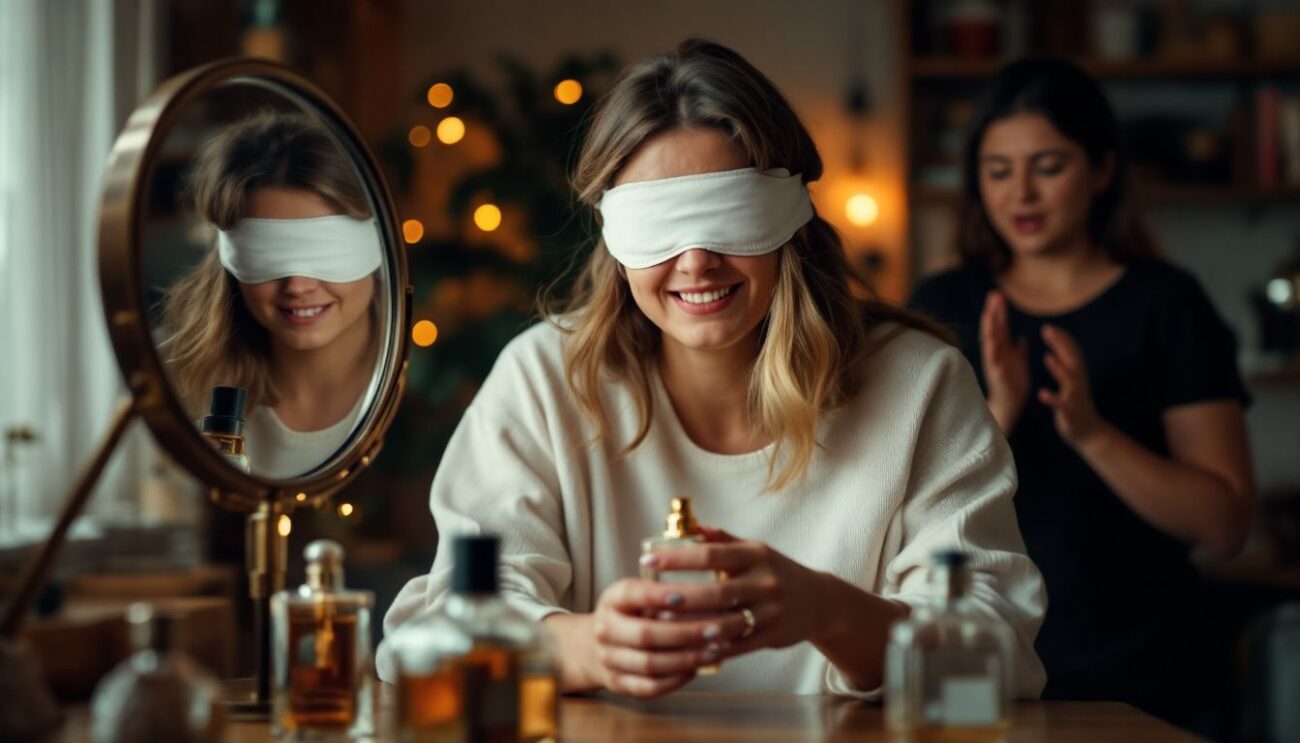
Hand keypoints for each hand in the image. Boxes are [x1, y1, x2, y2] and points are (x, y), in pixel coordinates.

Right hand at [584, 577, 737, 697]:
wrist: (594, 647)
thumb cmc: (631, 613)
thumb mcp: (637, 591)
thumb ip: (663, 580)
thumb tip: (706, 544)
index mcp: (613, 599)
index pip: (633, 594)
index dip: (659, 596)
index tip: (687, 596)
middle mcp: (606, 628)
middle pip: (645, 634)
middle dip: (685, 633)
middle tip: (717, 628)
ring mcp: (609, 658)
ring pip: (650, 663)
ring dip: (686, 659)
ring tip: (714, 650)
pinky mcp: (618, 683)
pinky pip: (648, 687)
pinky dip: (674, 680)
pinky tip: (696, 669)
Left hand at [640, 528, 833, 660]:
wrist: (820, 601)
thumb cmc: (777, 572)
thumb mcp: (755, 550)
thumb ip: (722, 540)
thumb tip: (691, 526)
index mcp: (756, 555)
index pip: (711, 554)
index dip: (677, 557)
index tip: (648, 559)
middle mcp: (765, 581)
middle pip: (716, 592)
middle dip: (680, 597)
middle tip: (649, 600)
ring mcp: (771, 611)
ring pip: (725, 623)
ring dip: (692, 627)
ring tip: (662, 626)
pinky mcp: (772, 636)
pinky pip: (737, 645)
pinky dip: (712, 647)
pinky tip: (688, 647)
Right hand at [980, 291, 1030, 432]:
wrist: (1010, 406)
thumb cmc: (1013, 384)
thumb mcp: (1019, 363)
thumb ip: (1019, 350)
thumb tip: (1021, 338)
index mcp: (1003, 349)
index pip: (1000, 326)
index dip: (999, 311)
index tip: (998, 294)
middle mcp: (996, 354)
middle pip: (993, 329)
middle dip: (993, 312)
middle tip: (993, 295)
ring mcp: (995, 364)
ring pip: (990, 343)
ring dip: (989, 328)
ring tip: (989, 314)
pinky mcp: (997, 376)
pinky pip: (994, 362)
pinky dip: (992, 352)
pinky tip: (991, 342)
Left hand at [1038, 324, 1105, 447]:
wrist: (1088, 432)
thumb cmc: (1075, 404)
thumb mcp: (1072, 382)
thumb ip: (1065, 365)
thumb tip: (1059, 346)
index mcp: (1077, 375)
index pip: (1072, 351)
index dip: (1062, 338)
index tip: (1049, 326)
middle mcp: (1078, 383)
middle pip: (1071, 359)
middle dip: (1061, 344)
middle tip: (1047, 330)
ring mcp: (1075, 397)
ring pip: (1069, 380)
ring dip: (1059, 369)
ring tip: (1047, 357)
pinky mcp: (1070, 412)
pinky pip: (1061, 405)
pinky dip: (1053, 398)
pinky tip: (1041, 393)